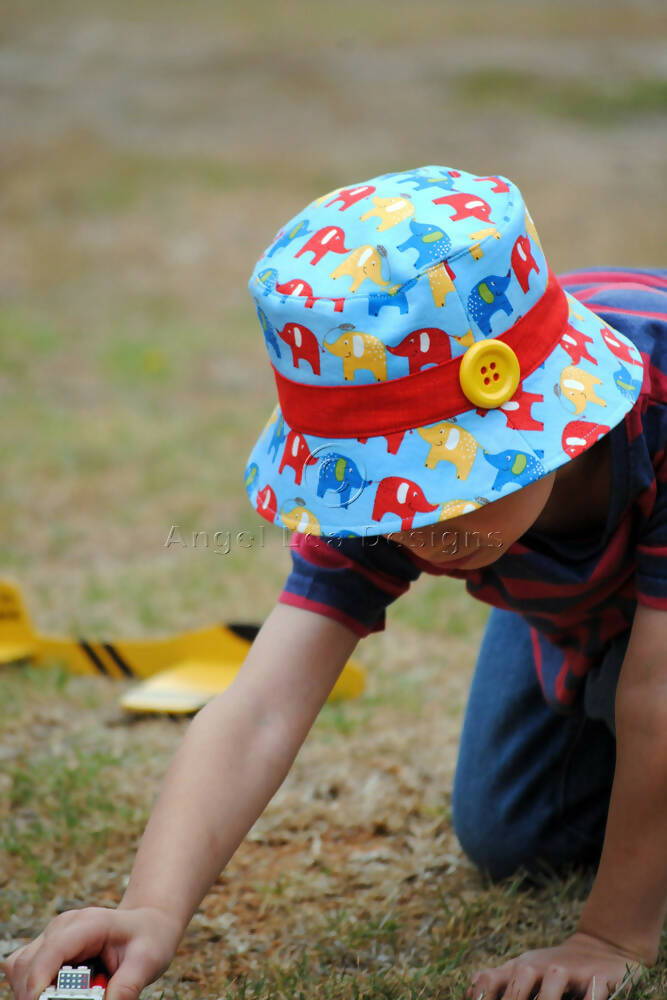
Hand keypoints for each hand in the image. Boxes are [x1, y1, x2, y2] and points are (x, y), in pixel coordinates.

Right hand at [3, 905, 181, 999]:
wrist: (148, 925)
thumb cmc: (149, 939)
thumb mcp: (146, 962)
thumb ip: (127, 987)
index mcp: (89, 924)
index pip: (53, 950)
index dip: (39, 980)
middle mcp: (64, 927)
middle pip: (28, 963)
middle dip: (35, 993)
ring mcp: (53, 936)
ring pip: (19, 967)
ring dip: (32, 991)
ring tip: (61, 999)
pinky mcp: (48, 949)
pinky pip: (23, 970)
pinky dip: (31, 987)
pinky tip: (54, 995)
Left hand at [467, 931, 644, 999]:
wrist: (599, 946)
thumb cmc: (551, 966)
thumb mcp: (522, 968)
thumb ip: (497, 980)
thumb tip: (468, 991)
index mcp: (520, 968)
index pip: (493, 980)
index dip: (484, 994)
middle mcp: (540, 967)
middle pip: (521, 979)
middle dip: (513, 998)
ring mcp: (568, 970)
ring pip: (553, 980)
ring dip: (547, 997)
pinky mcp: (597, 977)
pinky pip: (593, 990)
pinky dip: (590, 998)